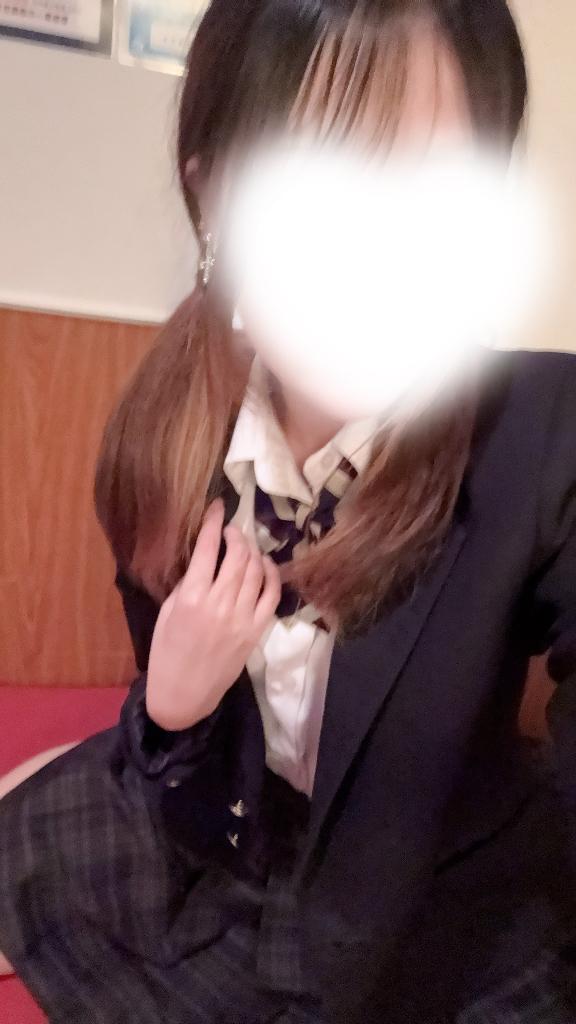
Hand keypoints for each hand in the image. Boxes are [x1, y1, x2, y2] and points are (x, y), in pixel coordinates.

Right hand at [146, 498, 280, 730]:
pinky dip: (271, 574)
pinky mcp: (257, 630)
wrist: (184, 693)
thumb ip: (187, 584)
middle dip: (236, 534)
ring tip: (245, 545)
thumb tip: (204, 558)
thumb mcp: (167, 612)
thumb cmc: (167, 651)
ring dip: (252, 551)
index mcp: (192, 597)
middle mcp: (221, 603)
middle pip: (238, 555)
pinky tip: (264, 565)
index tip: (217, 507)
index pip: (209, 548)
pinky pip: (272, 594)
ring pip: (256, 570)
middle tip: (232, 529)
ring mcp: (243, 617)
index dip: (214, 522)